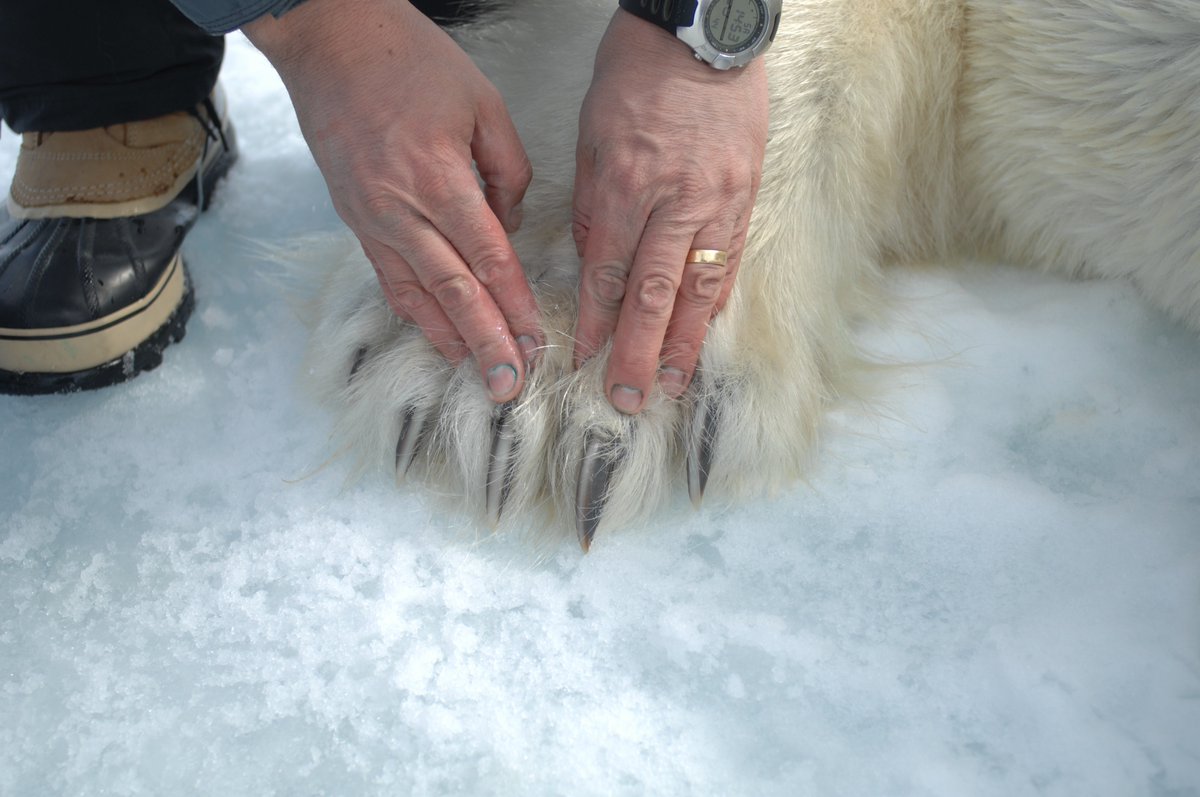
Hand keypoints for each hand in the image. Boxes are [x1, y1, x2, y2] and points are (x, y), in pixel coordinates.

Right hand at [244, 0, 540, 402]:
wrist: (331, 40)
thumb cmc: (410, 60)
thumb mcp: (483, 103)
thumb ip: (508, 170)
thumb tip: (508, 223)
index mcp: (439, 178)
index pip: (488, 260)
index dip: (514, 307)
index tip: (535, 343)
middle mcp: (401, 209)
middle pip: (454, 291)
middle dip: (487, 343)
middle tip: (510, 385)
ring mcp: (372, 218)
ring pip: (416, 294)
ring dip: (449, 339)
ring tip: (477, 374)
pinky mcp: (354, 218)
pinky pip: (387, 277)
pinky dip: (413, 312)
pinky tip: (435, 335)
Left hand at [572, 10, 768, 413]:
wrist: (700, 38)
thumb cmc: (636, 80)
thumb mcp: (592, 138)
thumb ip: (593, 208)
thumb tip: (594, 266)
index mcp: (625, 186)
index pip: (606, 273)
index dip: (596, 323)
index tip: (585, 360)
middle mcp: (673, 202)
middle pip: (652, 295)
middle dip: (637, 353)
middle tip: (628, 398)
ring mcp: (715, 203)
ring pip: (697, 288)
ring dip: (683, 343)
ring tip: (672, 384)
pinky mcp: (745, 197)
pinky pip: (728, 260)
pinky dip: (714, 302)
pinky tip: (704, 333)